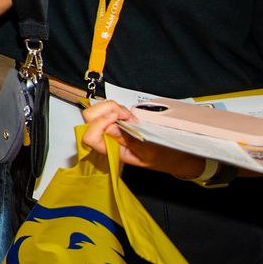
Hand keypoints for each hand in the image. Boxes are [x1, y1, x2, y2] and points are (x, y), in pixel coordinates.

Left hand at [80, 97, 203, 179]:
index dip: (100, 124)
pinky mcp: (115, 121)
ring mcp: (109, 129)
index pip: (89, 137)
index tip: (118, 119)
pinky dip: (117, 106)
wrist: (173, 156)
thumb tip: (108, 127)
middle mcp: (106, 139)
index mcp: (111, 151)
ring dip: (113, 107)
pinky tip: (129, 115)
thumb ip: (129, 140)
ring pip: (97, 110)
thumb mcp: (149, 151)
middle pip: (89, 118)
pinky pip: (107, 108)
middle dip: (106, 110)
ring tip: (129, 116)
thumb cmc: (161, 157)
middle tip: (124, 114)